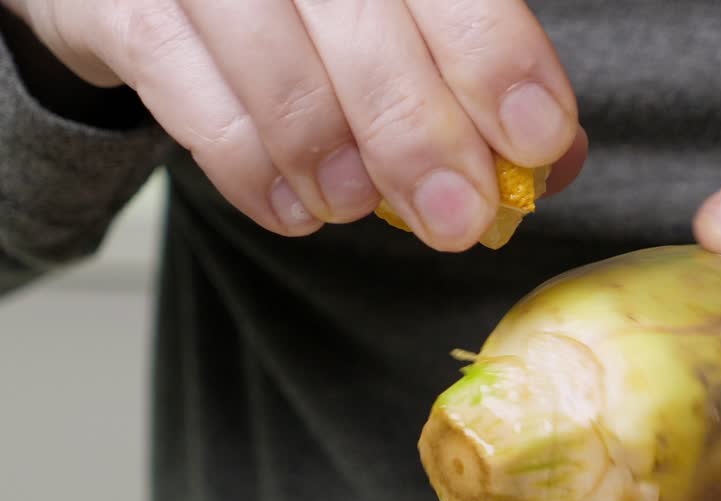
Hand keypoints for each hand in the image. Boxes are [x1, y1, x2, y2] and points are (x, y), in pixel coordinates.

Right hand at [8, 0, 586, 248]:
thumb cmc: (306, 7)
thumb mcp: (400, 19)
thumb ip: (471, 74)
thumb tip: (551, 162)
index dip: (494, 53)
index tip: (536, 137)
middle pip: (360, 14)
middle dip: (417, 128)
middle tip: (457, 217)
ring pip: (272, 54)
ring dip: (329, 149)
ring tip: (359, 209)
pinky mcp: (125, 8)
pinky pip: (186, 93)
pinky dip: (249, 166)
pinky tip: (297, 212)